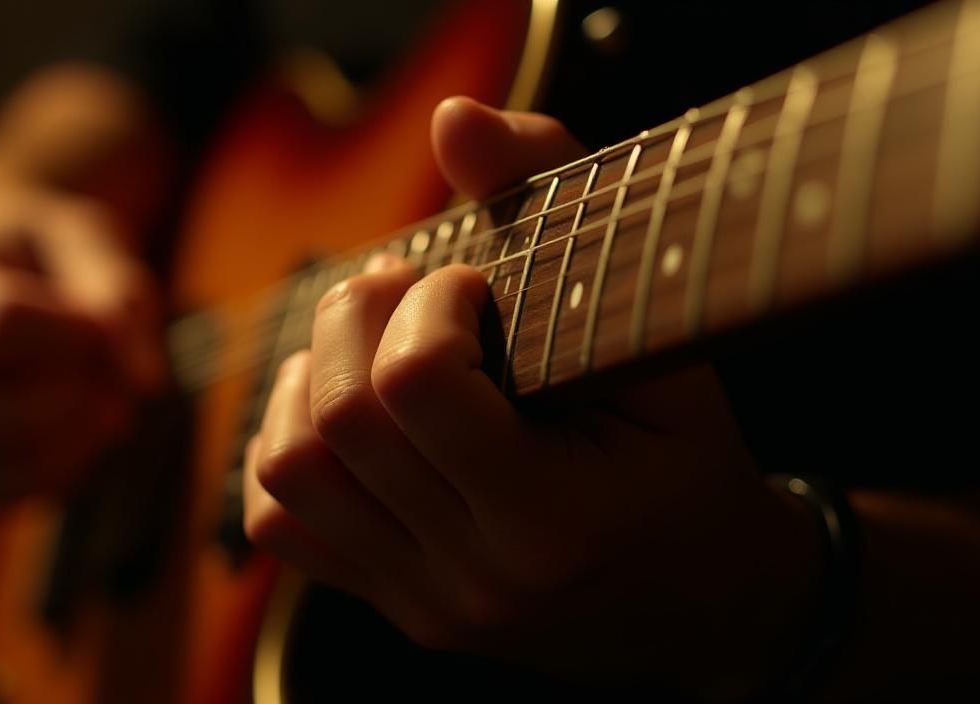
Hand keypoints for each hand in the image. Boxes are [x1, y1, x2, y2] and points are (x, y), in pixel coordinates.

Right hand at [0, 163, 161, 510]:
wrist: (4, 267)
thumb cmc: (40, 251)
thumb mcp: (84, 237)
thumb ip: (116, 293)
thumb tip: (143, 381)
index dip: (72, 336)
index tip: (112, 328)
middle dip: (40, 418)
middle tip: (111, 394)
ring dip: (41, 462)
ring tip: (108, 418)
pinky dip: (33, 487)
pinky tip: (81, 447)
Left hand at [242, 98, 820, 695]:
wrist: (701, 599)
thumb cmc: (688, 466)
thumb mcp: (663, 341)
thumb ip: (562, 213)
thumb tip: (454, 120)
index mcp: (552, 522)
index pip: (416, 385)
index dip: (432, 303)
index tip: (475, 288)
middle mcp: (472, 576)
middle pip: (340, 417)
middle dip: (361, 317)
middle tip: (412, 295)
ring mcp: (421, 599)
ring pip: (288, 469)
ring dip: (313, 377)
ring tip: (374, 350)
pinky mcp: (387, 602)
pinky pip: (277, 522)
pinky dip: (290, 446)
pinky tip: (349, 413)